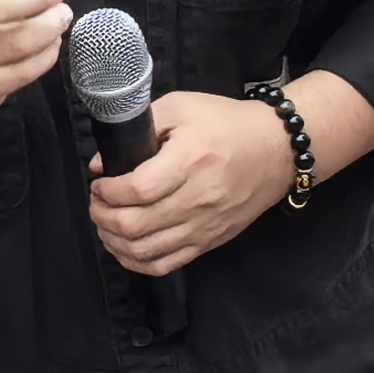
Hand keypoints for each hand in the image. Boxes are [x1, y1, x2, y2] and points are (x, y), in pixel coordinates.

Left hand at [88, 91, 298, 275]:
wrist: (277, 150)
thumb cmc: (228, 125)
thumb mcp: (182, 107)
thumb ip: (140, 127)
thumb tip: (101, 163)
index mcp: (191, 160)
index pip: (138, 190)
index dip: (108, 191)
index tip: (100, 184)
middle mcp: (198, 198)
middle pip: (135, 225)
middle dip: (102, 216)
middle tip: (97, 203)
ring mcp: (204, 225)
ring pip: (145, 251)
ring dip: (114, 241)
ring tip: (106, 223)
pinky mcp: (209, 241)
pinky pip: (165, 265)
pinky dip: (136, 261)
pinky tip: (124, 247)